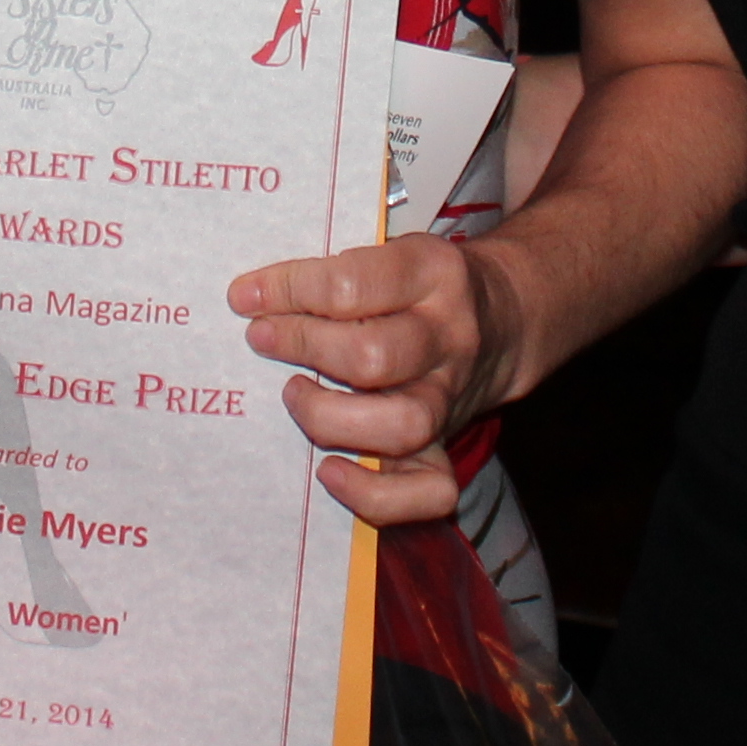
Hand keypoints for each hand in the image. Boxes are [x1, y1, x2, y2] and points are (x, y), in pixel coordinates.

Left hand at [228, 234, 526, 525]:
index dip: (289, 290)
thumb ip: (337, 268)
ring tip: (293, 393)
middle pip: (372, 355)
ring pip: (401, 423)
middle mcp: (450, 337)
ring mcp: (452, 397)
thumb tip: (253, 294)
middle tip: (263, 339)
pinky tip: (329, 471)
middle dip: (303, 348)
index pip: (353, 282)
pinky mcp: (450, 448)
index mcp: (434, 273)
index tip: (245, 297)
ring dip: (329, 416)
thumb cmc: (418, 287)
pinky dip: (373, 493)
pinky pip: (427, 491)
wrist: (501, 321)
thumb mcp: (393, 252)